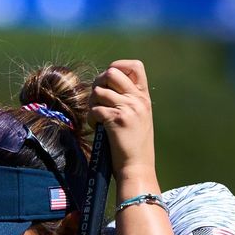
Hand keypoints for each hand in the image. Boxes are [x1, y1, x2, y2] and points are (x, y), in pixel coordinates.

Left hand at [89, 59, 157, 189]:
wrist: (137, 168)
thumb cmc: (135, 147)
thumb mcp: (139, 119)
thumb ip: (129, 102)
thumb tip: (107, 88)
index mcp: (144, 97)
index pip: (135, 66)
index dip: (117, 67)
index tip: (109, 82)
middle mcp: (138, 100)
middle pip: (111, 72)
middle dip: (98, 84)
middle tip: (97, 100)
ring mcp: (128, 109)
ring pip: (98, 91)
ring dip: (91, 104)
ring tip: (95, 117)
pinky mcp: (117, 120)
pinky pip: (95, 109)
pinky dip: (90, 118)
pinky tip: (95, 127)